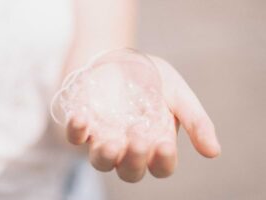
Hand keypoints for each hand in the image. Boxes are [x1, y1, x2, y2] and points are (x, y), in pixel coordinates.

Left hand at [65, 55, 220, 182]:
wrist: (121, 59)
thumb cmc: (152, 78)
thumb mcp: (178, 94)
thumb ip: (195, 121)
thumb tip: (214, 152)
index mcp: (155, 143)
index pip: (161, 165)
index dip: (163, 160)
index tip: (164, 143)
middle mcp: (129, 147)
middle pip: (130, 171)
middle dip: (134, 160)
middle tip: (139, 137)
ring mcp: (104, 138)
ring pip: (101, 162)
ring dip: (105, 156)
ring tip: (111, 141)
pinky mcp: (84, 126)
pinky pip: (75, 138)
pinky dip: (77, 131)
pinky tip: (82, 118)